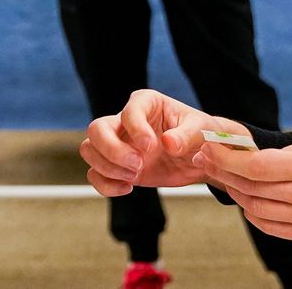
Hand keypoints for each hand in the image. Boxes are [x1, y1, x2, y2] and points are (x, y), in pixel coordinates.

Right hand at [80, 89, 242, 195]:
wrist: (201, 157)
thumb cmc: (202, 134)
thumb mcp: (201, 130)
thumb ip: (186, 135)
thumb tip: (168, 142)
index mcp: (146, 102)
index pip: (128, 112)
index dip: (136, 130)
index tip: (151, 147)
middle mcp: (125, 120)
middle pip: (96, 129)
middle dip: (112, 151)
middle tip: (138, 165)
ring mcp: (119, 143)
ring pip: (89, 150)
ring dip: (108, 167)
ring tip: (135, 176)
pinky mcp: (117, 165)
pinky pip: (95, 174)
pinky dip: (105, 185)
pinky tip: (128, 188)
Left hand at [196, 135, 291, 242]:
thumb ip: (284, 153)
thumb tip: (245, 156)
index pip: (258, 167)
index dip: (227, 158)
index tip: (207, 148)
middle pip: (253, 189)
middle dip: (223, 173)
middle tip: (204, 159)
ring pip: (257, 210)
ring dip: (234, 192)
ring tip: (222, 176)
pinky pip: (271, 227)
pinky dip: (252, 212)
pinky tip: (245, 197)